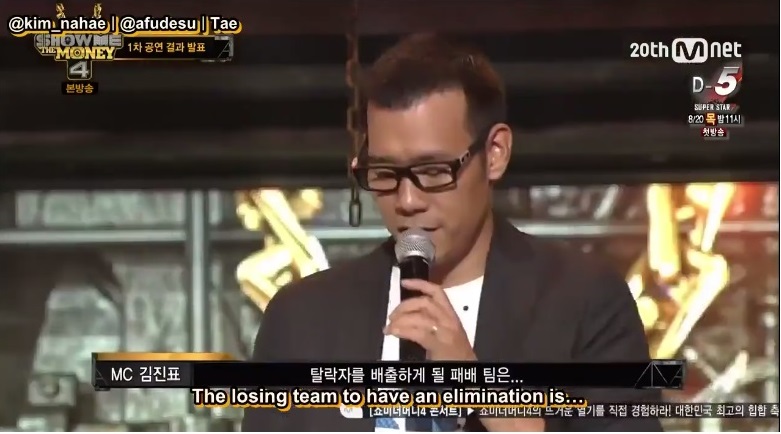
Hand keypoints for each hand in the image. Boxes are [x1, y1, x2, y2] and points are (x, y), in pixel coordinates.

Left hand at [385, 279, 544, 431]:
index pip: (437, 292)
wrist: (468, 371)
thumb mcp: (447, 332)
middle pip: (424, 303)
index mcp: (452, 315)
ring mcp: (445, 331)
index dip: (420, 284)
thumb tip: (407, 315)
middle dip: (404, 306)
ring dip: (400, 319)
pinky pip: (417, 332)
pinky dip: (402, 330)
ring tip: (390, 327)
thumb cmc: (456, 355)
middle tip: (391, 316)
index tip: (404, 282)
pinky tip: (394, 332)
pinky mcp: (439, 344)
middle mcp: (449, 320)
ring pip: (419, 316)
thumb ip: (431, 321)